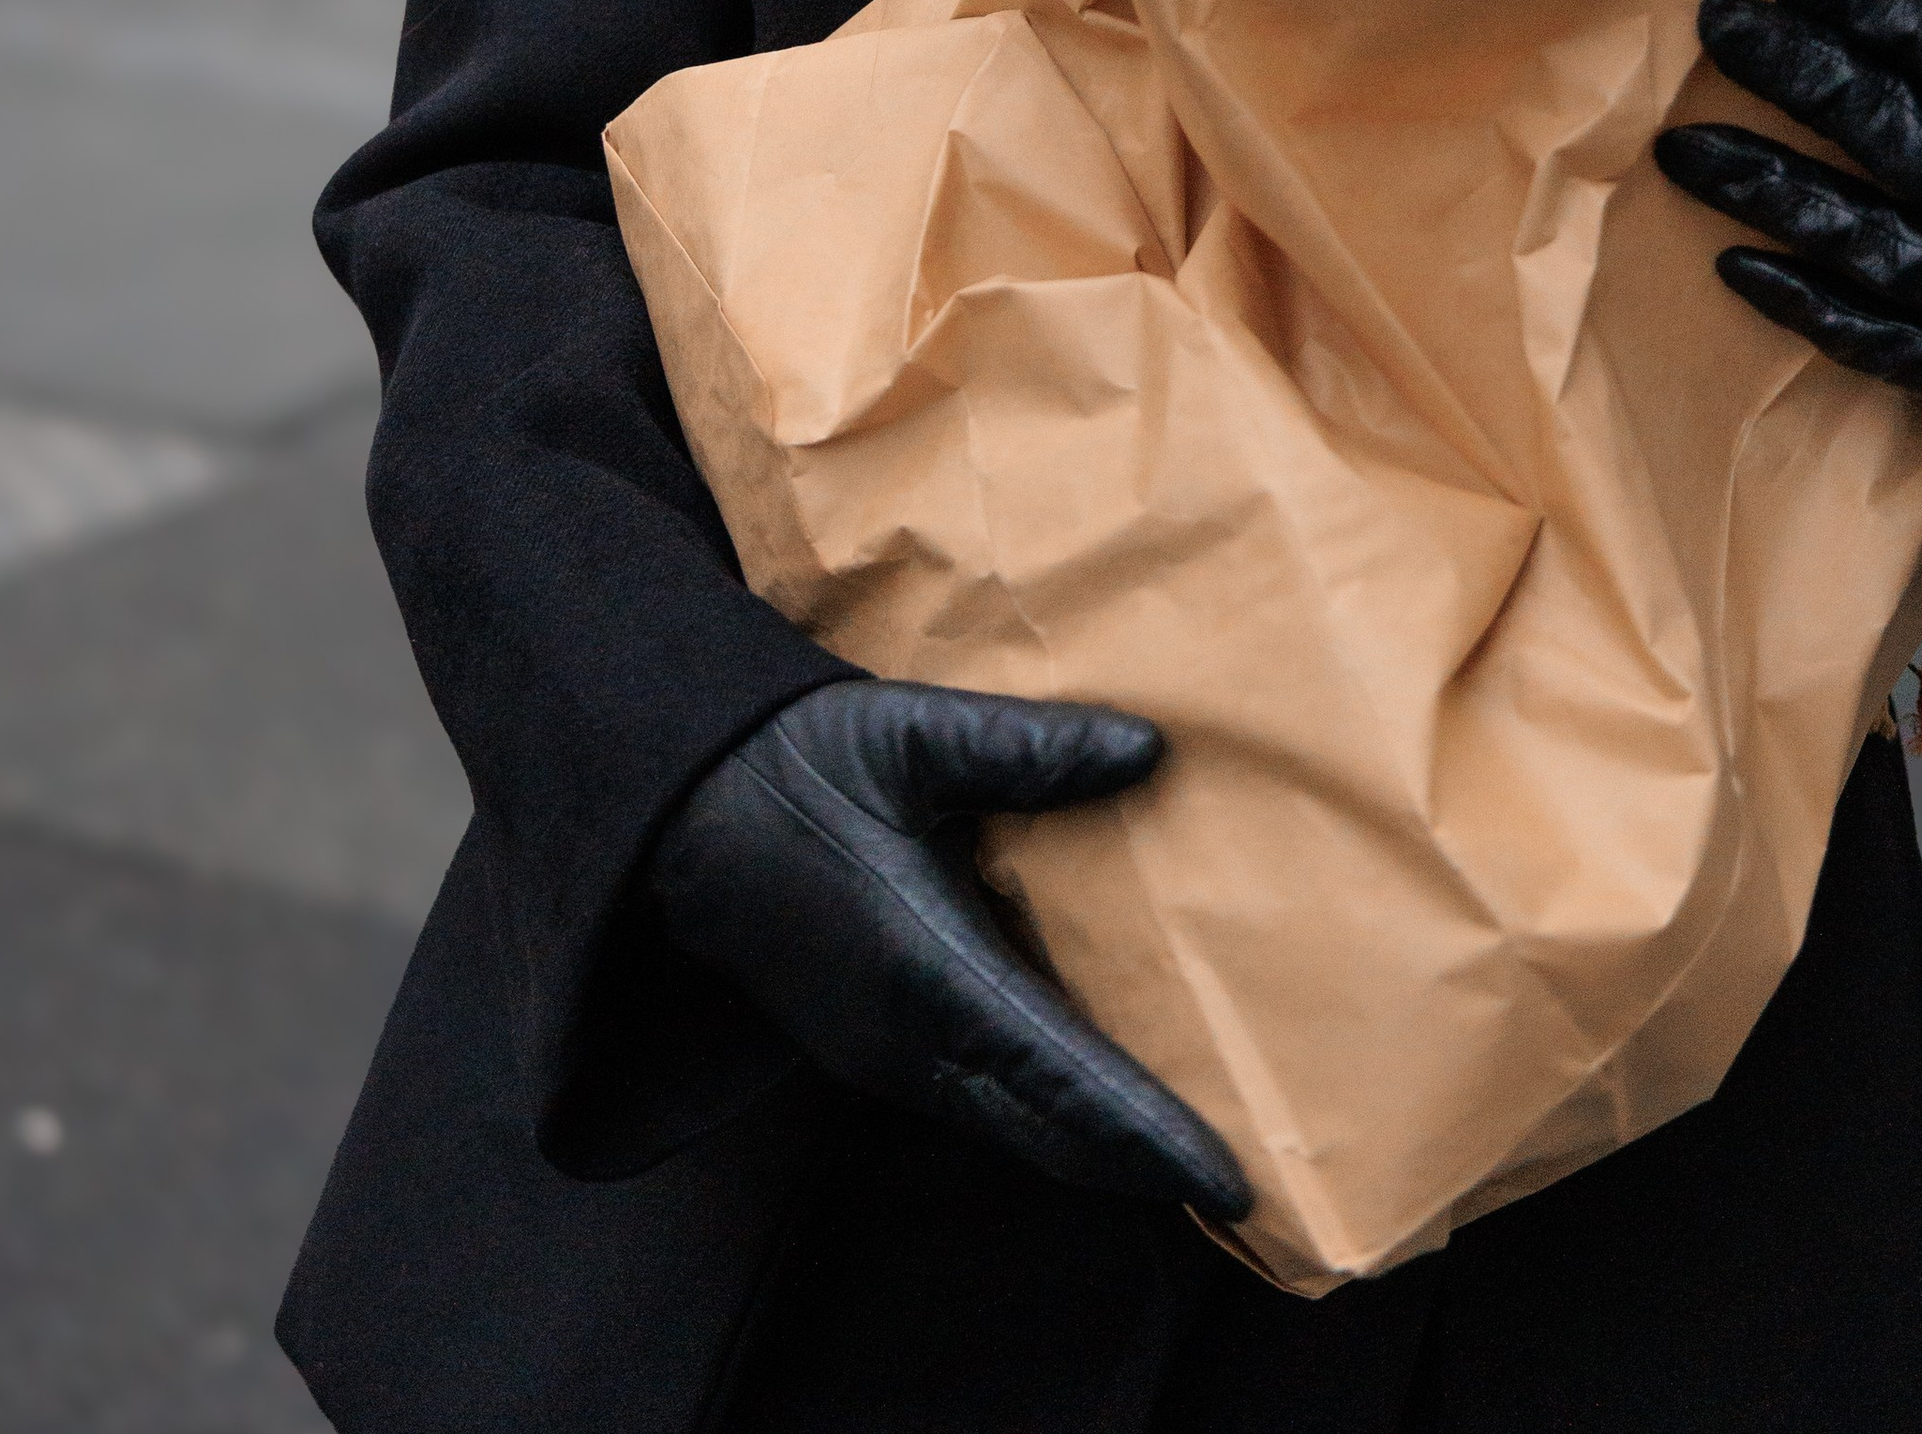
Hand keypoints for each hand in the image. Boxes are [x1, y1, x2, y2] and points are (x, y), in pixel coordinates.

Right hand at [644, 675, 1248, 1220]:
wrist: (681, 814)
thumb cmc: (794, 766)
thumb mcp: (908, 734)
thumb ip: (1027, 749)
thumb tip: (1148, 751)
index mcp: (923, 971)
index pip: (1059, 1075)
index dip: (1144, 1132)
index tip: (1222, 1177)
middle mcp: (907, 1041)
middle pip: (1046, 1130)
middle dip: (1139, 1164)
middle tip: (1239, 1186)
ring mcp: (886, 1058)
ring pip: (1013, 1127)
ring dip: (1095, 1146)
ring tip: (1186, 1151)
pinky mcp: (875, 1050)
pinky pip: (981, 1103)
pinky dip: (1050, 1116)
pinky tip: (1094, 1096)